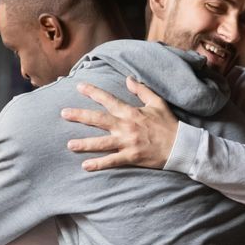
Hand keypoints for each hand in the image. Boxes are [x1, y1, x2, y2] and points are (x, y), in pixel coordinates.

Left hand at [61, 76, 179, 170]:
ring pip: (101, 143)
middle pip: (98, 120)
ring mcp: (128, 142)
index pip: (108, 99)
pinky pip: (111, 161)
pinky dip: (98, 164)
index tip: (79, 87)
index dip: (93, 92)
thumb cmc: (169, 124)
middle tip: (63, 113)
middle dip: (79, 116)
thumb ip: (141, 90)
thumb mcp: (157, 102)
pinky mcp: (131, 157)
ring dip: (84, 144)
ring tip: (69, 144)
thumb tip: (128, 78)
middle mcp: (126, 126)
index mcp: (131, 112)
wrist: (181, 146)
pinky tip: (85, 166)